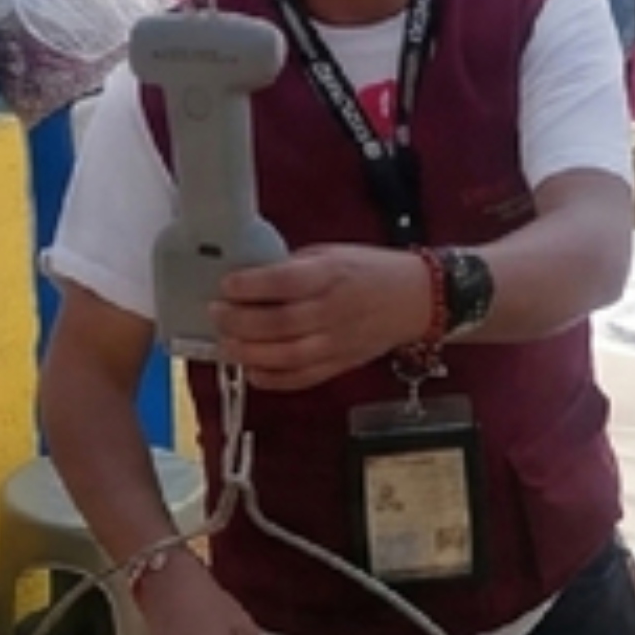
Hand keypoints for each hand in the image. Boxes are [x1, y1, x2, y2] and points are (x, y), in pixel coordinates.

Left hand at [212, 244, 429, 391]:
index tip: (227, 286)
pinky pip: (302, 378)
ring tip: (227, 345)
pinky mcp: (340, 364)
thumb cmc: (370, 271)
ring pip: (285, 355)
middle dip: (239, 321)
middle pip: (278, 323)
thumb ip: (293, 268)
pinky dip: (273, 379)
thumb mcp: (331, 254)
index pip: (283, 282)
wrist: (416, 299)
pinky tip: (253, 370)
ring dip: (249, 353)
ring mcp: (337, 342)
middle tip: (217, 314)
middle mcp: (332, 311)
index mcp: (330, 275)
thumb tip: (249, 280)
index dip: (249, 287)